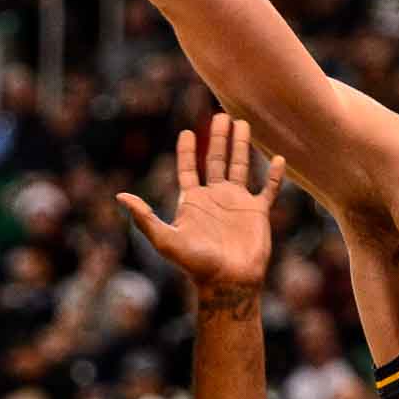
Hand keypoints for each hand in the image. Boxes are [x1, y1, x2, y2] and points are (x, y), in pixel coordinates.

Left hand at [117, 114, 283, 292]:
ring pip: (241, 166)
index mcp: (194, 201)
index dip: (186, 151)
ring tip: (242, 123)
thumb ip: (144, 218)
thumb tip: (120, 197)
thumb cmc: (196, 265)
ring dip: (241, 145)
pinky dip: (275, 175)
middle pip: (216, 160)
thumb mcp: (165, 239)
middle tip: (220, 115)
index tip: (186, 132)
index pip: (189, 169)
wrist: (228, 283)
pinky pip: (269, 189)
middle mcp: (215, 197)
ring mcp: (238, 203)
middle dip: (218, 138)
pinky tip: (279, 158)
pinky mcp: (258, 212)